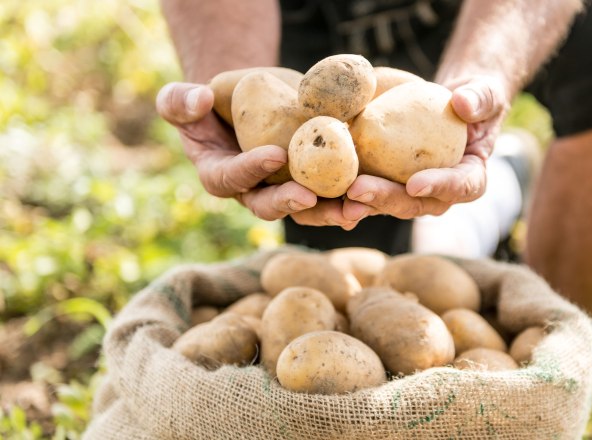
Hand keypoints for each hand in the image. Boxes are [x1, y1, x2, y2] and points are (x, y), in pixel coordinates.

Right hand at [157, 82, 369, 228]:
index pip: (231, 178)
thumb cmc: (211, 102)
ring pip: (307, 209)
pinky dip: (350, 199)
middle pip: (270, 206)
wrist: (247, 102)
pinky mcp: (312, 182)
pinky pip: (331, 196)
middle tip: (310, 197)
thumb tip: (197, 100)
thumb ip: (180, 102)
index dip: (251, 170)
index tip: (274, 155)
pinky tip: (372, 201)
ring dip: (330, 211)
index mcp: (220, 175)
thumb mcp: (185, 99)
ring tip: (354, 208)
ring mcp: (284, 190)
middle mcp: (253, 191)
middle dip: (291, 203)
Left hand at [342, 75, 508, 220]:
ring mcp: (408, 191)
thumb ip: (480, 98)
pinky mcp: (385, 183)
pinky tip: (323, 195)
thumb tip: (463, 102)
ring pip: (385, 203)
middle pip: (415, 203)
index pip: (461, 187)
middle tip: (359, 191)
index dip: (440, 187)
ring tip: (336, 196)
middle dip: (386, 198)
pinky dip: (345, 195)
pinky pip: (365, 192)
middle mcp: (438, 192)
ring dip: (360, 202)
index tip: (415, 182)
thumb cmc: (471, 98)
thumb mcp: (484, 93)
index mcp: (469, 176)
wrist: (447, 104)